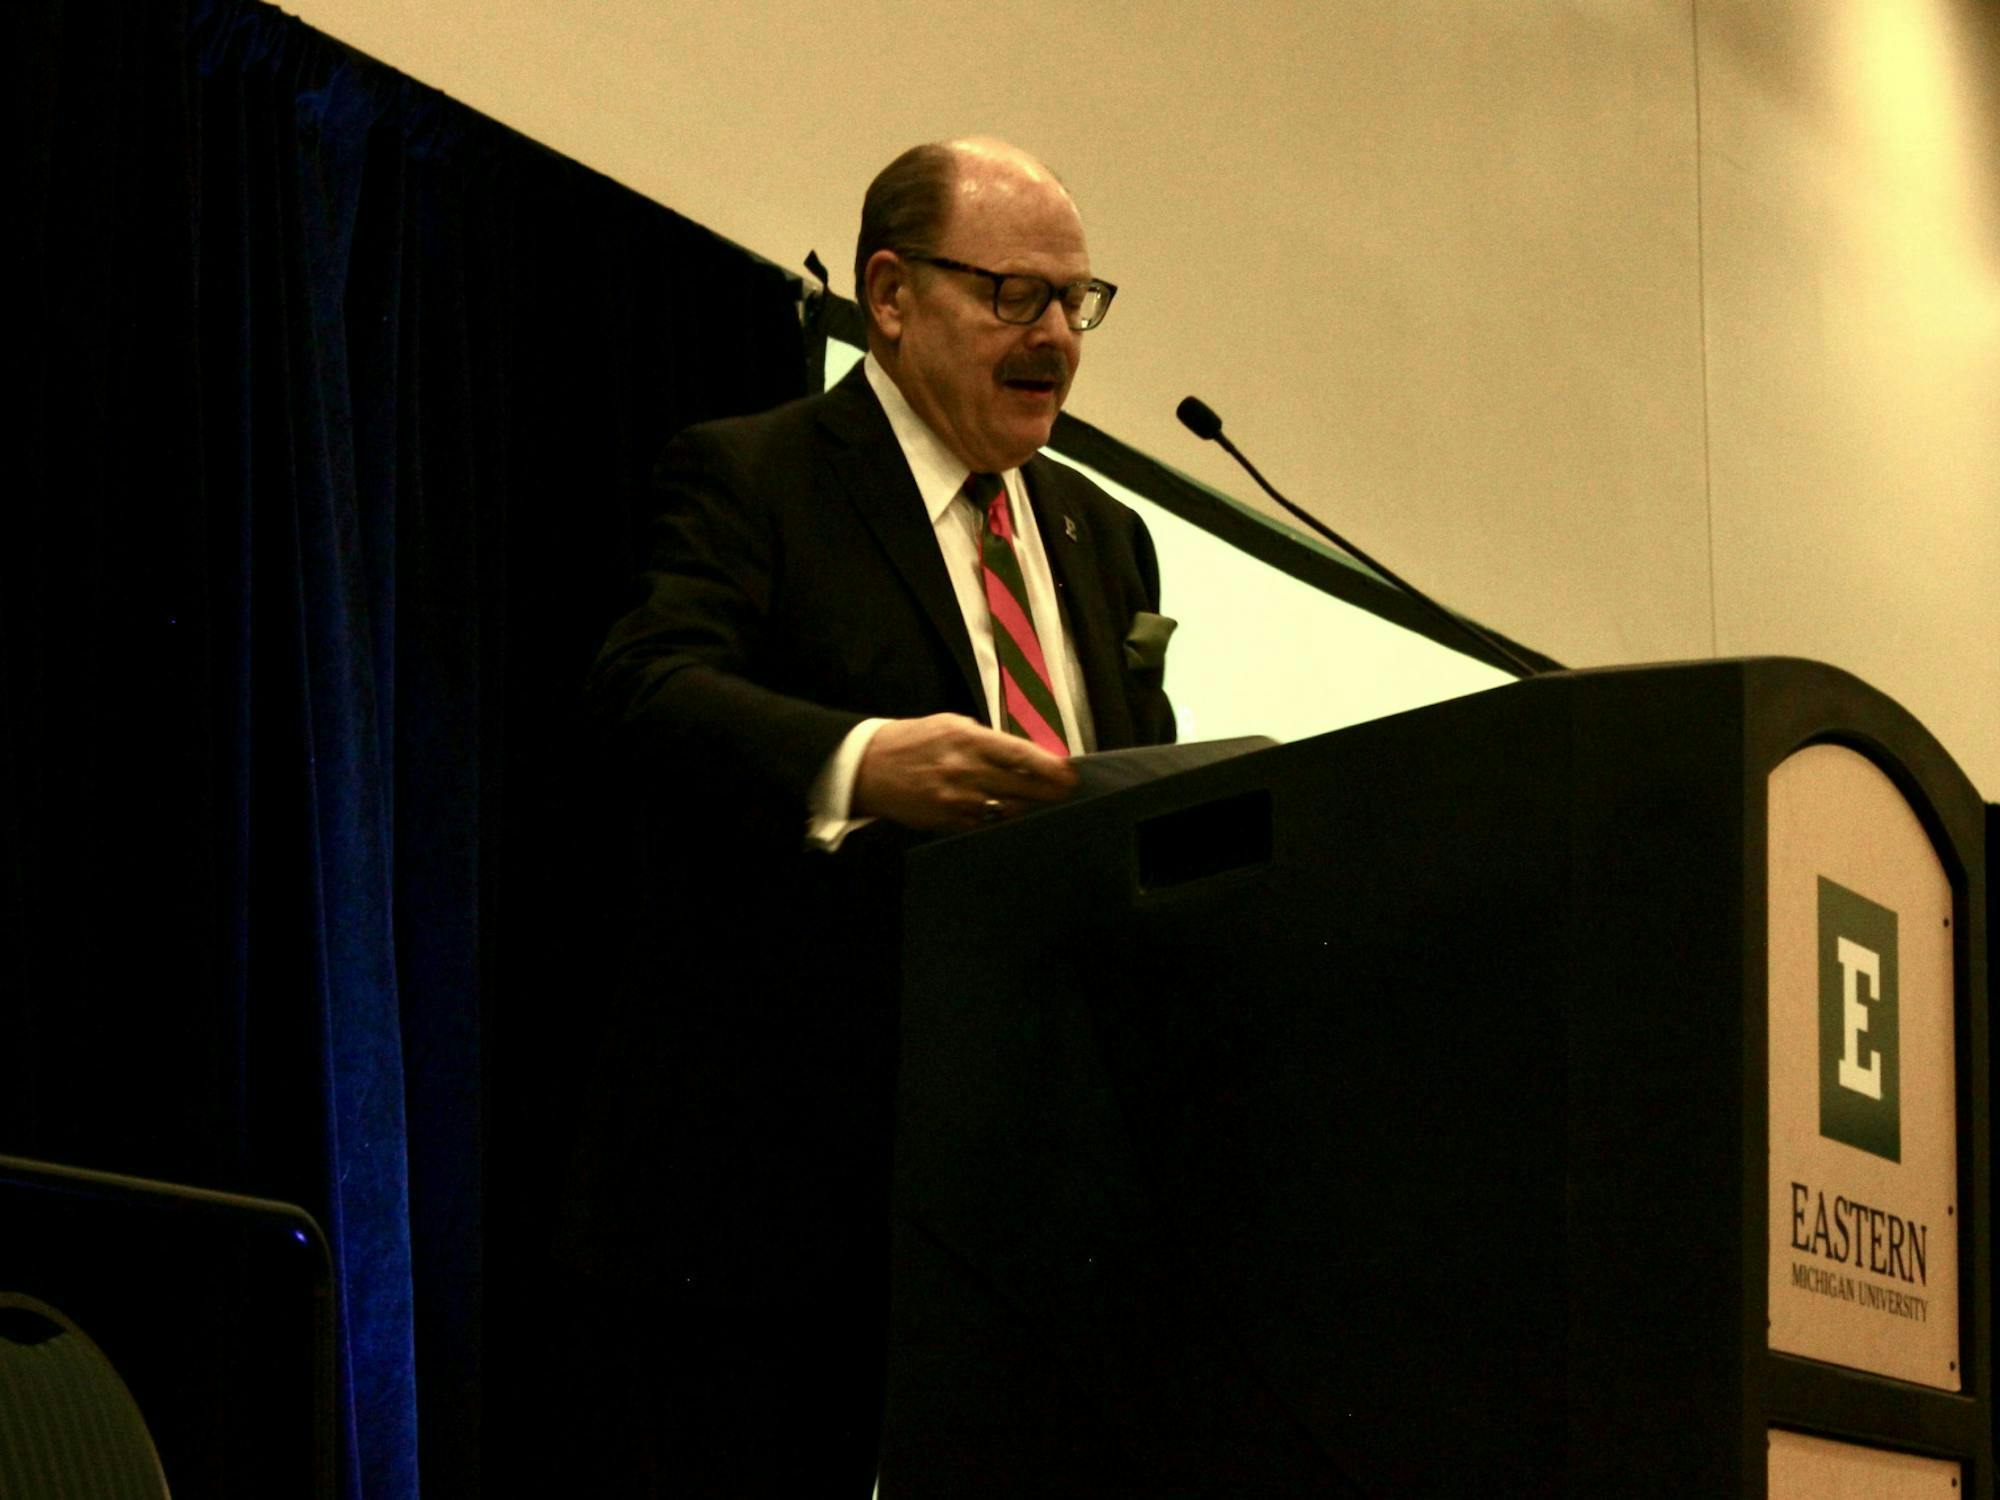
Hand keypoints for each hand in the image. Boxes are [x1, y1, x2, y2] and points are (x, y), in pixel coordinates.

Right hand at [853, 714, 1077, 831]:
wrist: (869, 767)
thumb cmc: (913, 741)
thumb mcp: (950, 725)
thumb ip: (987, 739)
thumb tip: (1022, 755)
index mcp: (968, 740)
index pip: (1020, 755)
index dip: (1049, 767)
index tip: (1069, 774)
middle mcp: (966, 771)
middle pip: (1021, 788)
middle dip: (1049, 792)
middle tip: (1067, 793)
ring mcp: (957, 801)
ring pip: (1007, 810)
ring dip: (1026, 807)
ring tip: (1039, 803)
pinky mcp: (947, 822)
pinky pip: (984, 825)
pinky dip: (998, 820)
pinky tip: (1006, 814)